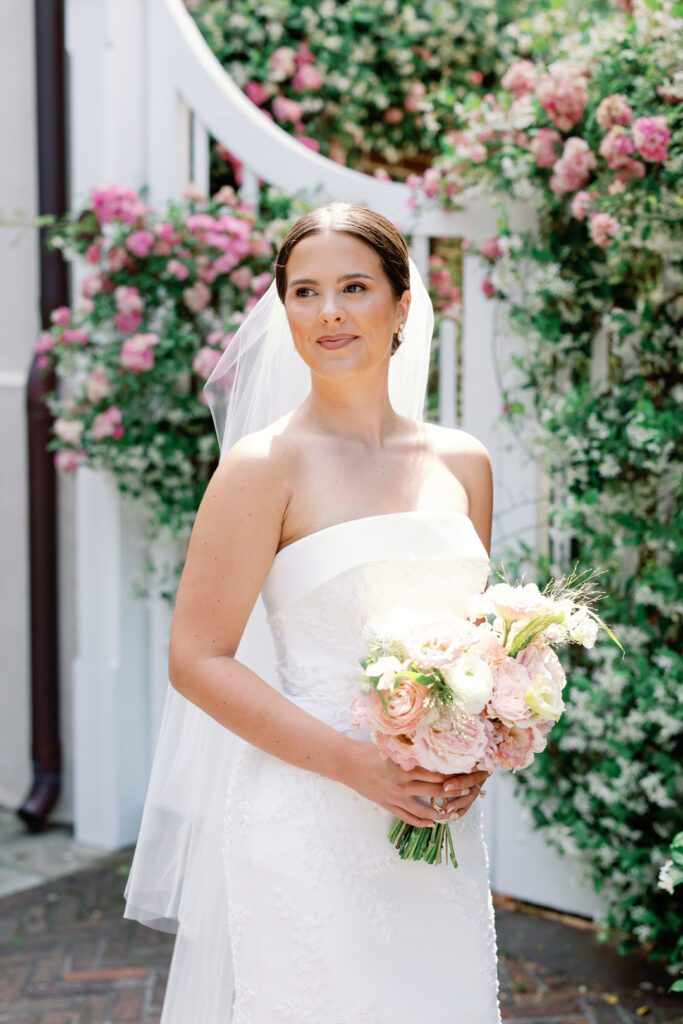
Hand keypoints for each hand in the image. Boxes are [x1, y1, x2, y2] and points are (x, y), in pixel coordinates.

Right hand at [339, 740, 487, 828]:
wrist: (347, 763)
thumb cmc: (370, 750)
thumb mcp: (392, 747)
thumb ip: (411, 751)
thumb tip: (431, 747)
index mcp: (406, 766)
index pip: (437, 772)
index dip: (453, 774)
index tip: (465, 773)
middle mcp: (404, 783)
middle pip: (435, 791)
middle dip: (453, 793)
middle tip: (468, 792)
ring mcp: (396, 796)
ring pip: (424, 809)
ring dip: (440, 812)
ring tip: (453, 812)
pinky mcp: (388, 804)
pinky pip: (408, 817)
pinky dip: (422, 822)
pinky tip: (432, 823)